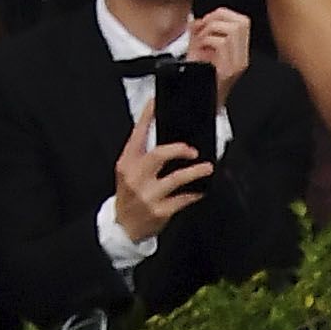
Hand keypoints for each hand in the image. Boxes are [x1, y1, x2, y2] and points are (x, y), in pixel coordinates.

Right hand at [111, 109, 209, 244]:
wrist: (122, 227)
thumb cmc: (130, 195)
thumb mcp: (129, 171)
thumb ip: (143, 156)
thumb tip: (168, 139)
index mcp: (127, 162)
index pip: (137, 134)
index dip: (147, 117)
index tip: (156, 102)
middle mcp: (135, 176)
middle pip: (158, 155)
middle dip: (178, 149)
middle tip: (193, 149)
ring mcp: (147, 195)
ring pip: (175, 179)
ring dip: (194, 172)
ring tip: (207, 168)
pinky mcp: (159, 211)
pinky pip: (182, 200)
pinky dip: (194, 194)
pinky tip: (201, 190)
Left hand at [182, 6, 251, 87]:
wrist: (197, 100)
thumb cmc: (199, 77)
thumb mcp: (201, 48)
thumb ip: (201, 31)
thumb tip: (198, 20)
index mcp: (239, 51)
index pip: (243, 21)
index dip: (224, 14)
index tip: (208, 19)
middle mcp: (242, 58)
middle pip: (241, 22)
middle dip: (218, 18)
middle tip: (204, 26)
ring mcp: (237, 64)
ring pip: (232, 30)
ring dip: (210, 30)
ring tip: (201, 40)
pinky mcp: (229, 70)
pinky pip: (222, 43)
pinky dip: (206, 41)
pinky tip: (200, 50)